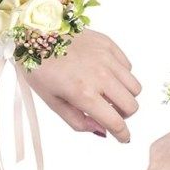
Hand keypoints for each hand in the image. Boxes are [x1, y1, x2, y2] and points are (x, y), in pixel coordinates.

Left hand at [21, 29, 140, 141]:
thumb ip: (78, 121)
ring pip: (135, 87)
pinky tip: (106, 74)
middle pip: (132, 106)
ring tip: (110, 93)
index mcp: (83, 93)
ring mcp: (107, 58)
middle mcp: (100, 76)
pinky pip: (128, 67)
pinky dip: (121, 76)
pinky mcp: (109, 45)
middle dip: (124, 115)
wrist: (34, 31)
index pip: (115, 122)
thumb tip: (101, 130)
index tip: (124, 138)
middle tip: (110, 112)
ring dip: (126, 96)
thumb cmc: (39, 67)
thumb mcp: (52, 101)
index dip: (122, 134)